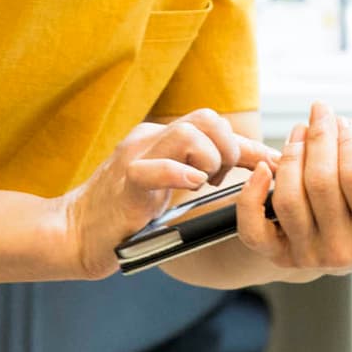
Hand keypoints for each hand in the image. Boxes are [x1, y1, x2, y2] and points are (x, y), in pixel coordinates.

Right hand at [55, 108, 275, 279]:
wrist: (74, 233)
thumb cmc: (126, 214)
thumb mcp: (169, 187)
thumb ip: (199, 172)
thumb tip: (249, 172)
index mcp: (162, 137)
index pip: (214, 125)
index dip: (250, 145)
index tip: (276, 163)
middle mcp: (150, 138)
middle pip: (205, 118)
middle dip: (228, 147)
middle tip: (222, 179)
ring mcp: (135, 156)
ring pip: (186, 133)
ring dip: (209, 160)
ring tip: (202, 184)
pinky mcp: (124, 183)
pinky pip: (154, 167)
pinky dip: (180, 175)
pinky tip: (190, 187)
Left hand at [232, 101, 351, 275]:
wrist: (339, 252)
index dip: (349, 144)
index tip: (346, 123)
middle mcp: (343, 251)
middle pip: (320, 182)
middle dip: (318, 138)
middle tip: (320, 114)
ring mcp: (306, 255)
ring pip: (288, 197)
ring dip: (290, 155)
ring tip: (300, 133)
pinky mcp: (276, 256)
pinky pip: (255, 227)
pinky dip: (254, 195)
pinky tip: (266, 168)